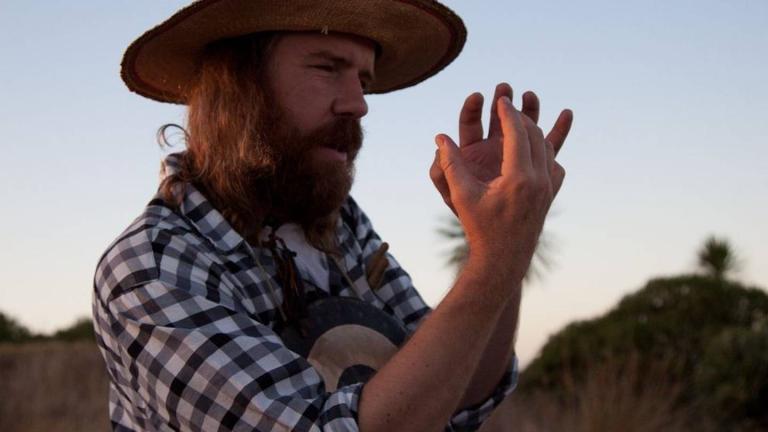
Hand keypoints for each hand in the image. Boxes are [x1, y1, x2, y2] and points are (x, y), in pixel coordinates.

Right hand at [433, 93, 572, 280]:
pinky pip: (554, 165)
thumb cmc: (479, 228)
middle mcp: (539, 180)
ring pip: (547, 148)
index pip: (517, 131)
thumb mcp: (461, 195)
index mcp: (518, 177)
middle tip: (507, 105)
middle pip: (535, 135)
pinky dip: (545, 152)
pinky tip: (536, 149)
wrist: (503, 260)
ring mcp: (548, 188)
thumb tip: (440, 137)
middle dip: (521, 116)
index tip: (500, 98)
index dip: (508, 112)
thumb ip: (450, 164)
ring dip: (534, 131)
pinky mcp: (551, 196)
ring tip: (520, 120)